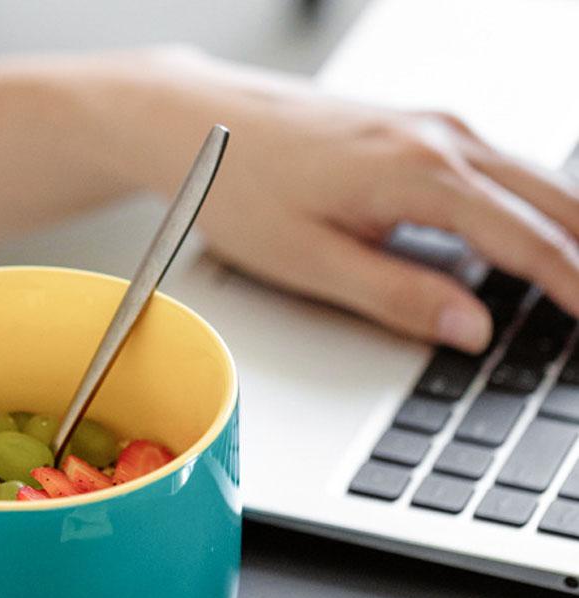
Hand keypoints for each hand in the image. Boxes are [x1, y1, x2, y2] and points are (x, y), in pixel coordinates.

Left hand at [126, 49, 578, 351]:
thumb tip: (472, 328)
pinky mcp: (416, 128)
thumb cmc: (244, 190)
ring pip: (529, 177)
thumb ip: (398, 297)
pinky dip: (529, 203)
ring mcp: (432, 125)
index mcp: (420, 173)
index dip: (572, 285)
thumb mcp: (313, 262)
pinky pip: (497, 166)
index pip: (525, 240)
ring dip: (566, 225)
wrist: (201, 123)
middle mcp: (440, 137)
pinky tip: (533, 231)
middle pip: (550, 199)